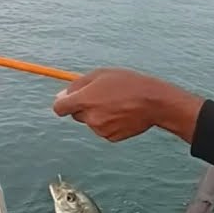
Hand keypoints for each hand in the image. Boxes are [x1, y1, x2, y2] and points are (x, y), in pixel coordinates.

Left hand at [52, 68, 203, 143]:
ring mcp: (100, 130)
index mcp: (84, 100)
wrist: (153, 102)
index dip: (63, 103)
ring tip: (117, 104)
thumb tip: (60, 96)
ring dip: (99, 114)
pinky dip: (109, 123)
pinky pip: (103, 130)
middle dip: (84, 106)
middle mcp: (90, 117)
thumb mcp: (101, 75)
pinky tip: (123, 114)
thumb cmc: (128, 83)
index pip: (59, 108)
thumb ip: (77, 85)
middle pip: (76, 114)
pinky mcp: (110, 137)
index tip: (69, 100)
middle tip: (103, 96)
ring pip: (91, 122)